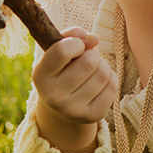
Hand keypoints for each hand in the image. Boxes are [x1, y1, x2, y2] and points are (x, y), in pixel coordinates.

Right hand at [32, 27, 118, 152]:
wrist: (60, 108)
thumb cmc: (60, 70)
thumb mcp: (56, 51)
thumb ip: (71, 35)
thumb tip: (94, 38)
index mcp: (40, 76)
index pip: (62, 51)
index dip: (76, 43)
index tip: (76, 46)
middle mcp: (53, 96)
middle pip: (89, 62)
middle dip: (92, 54)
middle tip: (86, 58)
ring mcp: (72, 109)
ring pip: (103, 74)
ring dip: (102, 65)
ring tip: (92, 70)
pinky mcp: (91, 116)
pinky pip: (112, 87)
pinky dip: (110, 78)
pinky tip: (99, 82)